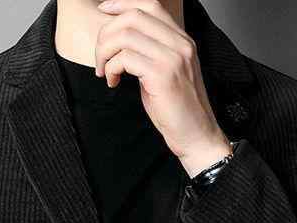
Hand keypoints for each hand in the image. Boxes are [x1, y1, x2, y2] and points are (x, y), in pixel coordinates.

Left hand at [95, 0, 231, 176]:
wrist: (196, 135)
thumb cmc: (178, 110)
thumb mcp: (165, 73)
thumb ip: (150, 53)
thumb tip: (120, 41)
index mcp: (181, 41)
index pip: (150, 5)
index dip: (122, 4)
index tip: (104, 11)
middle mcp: (180, 44)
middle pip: (133, 16)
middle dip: (107, 33)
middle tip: (100, 56)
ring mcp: (172, 58)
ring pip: (125, 36)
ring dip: (105, 53)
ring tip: (105, 71)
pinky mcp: (162, 75)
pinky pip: (125, 59)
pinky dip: (111, 69)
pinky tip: (113, 82)